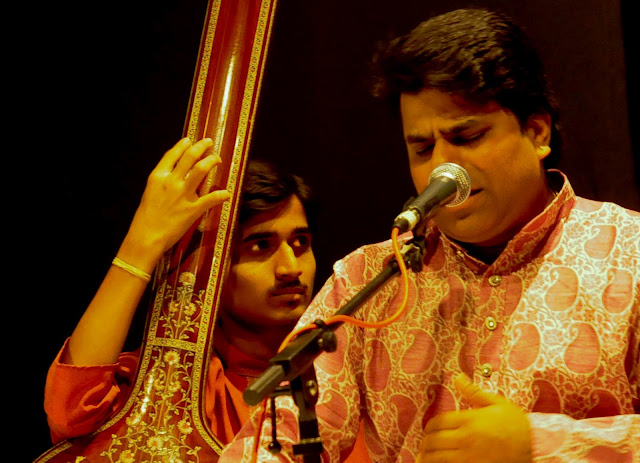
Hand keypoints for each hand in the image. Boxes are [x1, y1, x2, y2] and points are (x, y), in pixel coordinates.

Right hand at [121, 138, 230, 267]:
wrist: (146, 236)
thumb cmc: (146, 217)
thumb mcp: (150, 192)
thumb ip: (162, 181)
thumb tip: (175, 173)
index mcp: (158, 177)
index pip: (172, 155)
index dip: (183, 145)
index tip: (190, 140)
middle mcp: (171, 182)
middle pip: (189, 157)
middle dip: (201, 147)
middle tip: (209, 143)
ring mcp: (183, 195)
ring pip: (201, 170)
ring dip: (212, 161)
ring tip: (218, 159)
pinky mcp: (193, 209)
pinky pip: (211, 198)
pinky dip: (221, 195)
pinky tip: (226, 193)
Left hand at [416, 373, 531, 462]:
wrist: (537, 449)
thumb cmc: (518, 426)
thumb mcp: (497, 403)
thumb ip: (474, 392)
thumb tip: (457, 377)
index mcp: (469, 420)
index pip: (438, 422)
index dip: (429, 427)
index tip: (429, 431)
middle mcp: (466, 438)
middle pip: (434, 441)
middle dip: (425, 443)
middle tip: (424, 445)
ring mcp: (469, 457)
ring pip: (437, 458)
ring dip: (427, 457)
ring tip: (424, 458)